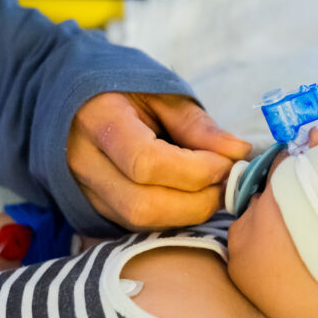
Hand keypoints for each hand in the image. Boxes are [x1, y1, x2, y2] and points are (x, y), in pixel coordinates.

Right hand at [68, 92, 250, 229]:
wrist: (78, 103)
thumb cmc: (125, 93)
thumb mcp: (162, 95)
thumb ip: (198, 126)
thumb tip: (239, 153)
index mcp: (99, 119)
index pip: (145, 162)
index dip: (195, 170)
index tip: (225, 162)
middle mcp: (84, 161)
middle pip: (142, 204)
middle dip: (196, 201)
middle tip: (225, 182)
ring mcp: (84, 190)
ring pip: (140, 222)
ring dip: (187, 213)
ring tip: (210, 188)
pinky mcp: (95, 208)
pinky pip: (137, 225)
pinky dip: (171, 216)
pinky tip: (188, 196)